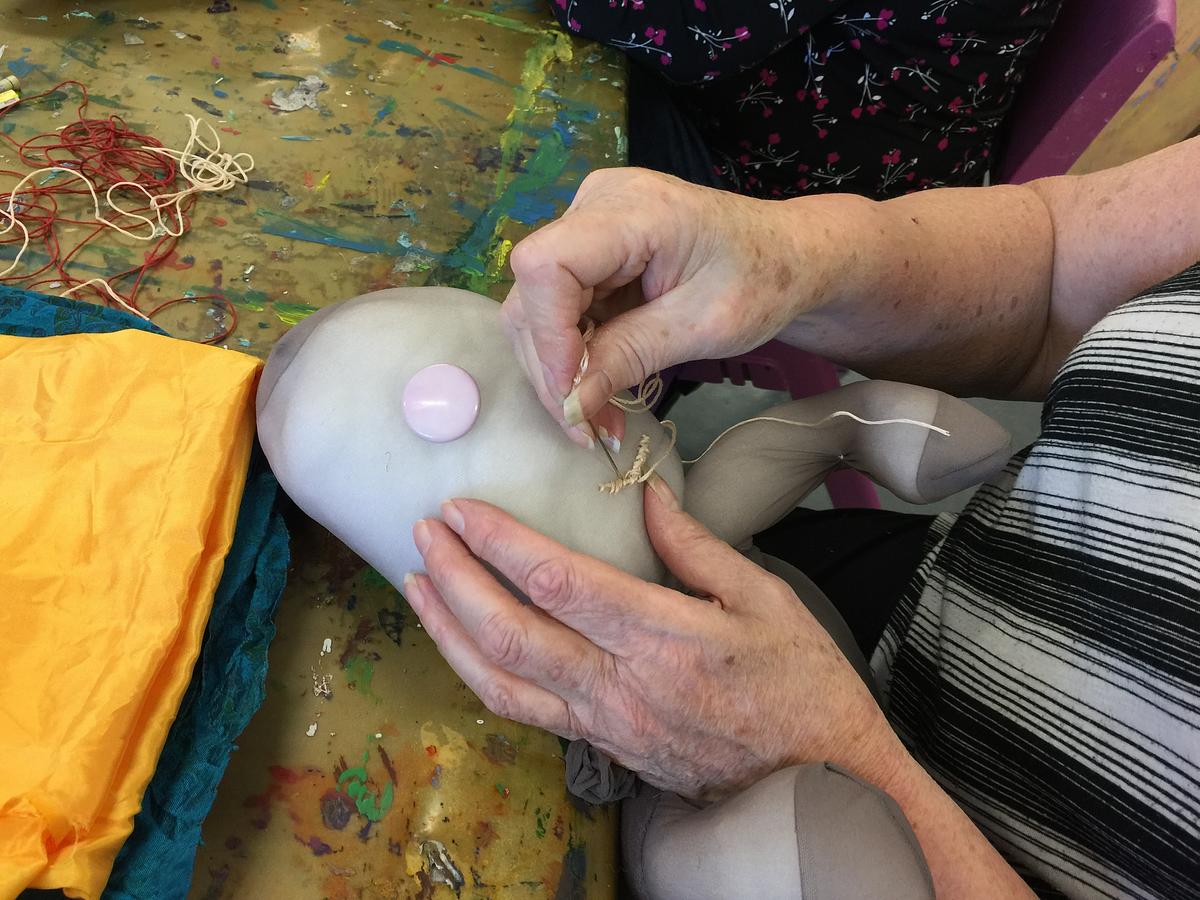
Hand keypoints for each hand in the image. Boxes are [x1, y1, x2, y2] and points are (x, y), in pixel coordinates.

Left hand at [404, 476, 902, 800]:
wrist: (822, 785)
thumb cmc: (804, 687)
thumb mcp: (767, 600)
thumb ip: (697, 547)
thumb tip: (646, 497)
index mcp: (666, 639)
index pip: (559, 583)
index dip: (501, 543)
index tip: (464, 510)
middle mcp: (622, 688)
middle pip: (513, 634)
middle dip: (457, 581)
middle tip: (425, 535)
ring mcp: (607, 726)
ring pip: (504, 685)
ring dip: (450, 634)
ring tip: (417, 587)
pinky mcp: (605, 748)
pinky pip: (527, 714)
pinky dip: (482, 677)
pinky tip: (463, 646)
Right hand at [502, 168, 853, 447]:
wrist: (788, 255)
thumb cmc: (762, 279)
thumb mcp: (703, 326)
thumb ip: (631, 356)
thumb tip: (571, 406)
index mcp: (632, 209)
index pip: (547, 264)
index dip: (549, 336)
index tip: (574, 396)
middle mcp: (595, 204)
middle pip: (534, 292)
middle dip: (554, 369)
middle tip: (588, 428)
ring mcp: (588, 224)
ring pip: (538, 307)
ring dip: (560, 371)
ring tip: (597, 419)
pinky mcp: (589, 250)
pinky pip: (559, 308)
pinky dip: (574, 357)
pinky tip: (599, 389)